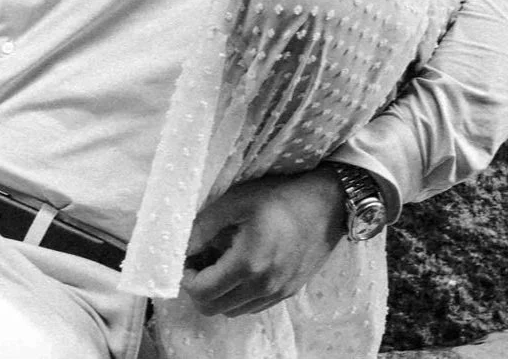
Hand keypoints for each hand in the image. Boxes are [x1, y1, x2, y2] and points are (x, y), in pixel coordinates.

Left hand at [182, 170, 345, 316]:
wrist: (325, 205)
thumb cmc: (279, 197)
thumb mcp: (235, 201)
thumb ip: (204, 226)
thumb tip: (182, 246)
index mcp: (248, 264)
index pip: (203, 292)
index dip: (186, 277)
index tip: (187, 257)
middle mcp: (263, 287)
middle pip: (215, 308)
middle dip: (200, 288)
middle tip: (199, 260)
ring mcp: (278, 294)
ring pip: (233, 310)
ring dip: (219, 293)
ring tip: (219, 262)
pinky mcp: (288, 293)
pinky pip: (253, 306)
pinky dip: (239, 294)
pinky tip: (240, 267)